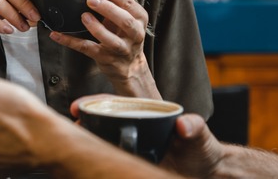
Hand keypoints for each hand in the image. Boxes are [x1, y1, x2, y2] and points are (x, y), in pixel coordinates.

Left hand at [51, 0, 158, 97]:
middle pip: (125, 22)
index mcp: (139, 20)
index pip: (131, 6)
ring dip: (96, 28)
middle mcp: (134, 35)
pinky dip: (70, 41)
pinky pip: (87, 49)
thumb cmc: (125, 35)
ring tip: (84, 16)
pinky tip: (57, 35)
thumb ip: (117, 4)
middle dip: (108, 9)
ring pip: (110, 40)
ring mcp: (121, 49)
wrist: (130, 66)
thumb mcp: (128, 18)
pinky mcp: (105, 58)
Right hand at [71, 97, 223, 177]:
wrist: (206, 172)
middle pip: (103, 123)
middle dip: (85, 124)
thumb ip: (195, 128)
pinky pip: (111, 160)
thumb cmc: (202, 150)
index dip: (96, 104)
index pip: (117, 105)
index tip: (80, 106)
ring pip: (104, 142)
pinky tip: (88, 166)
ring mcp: (133, 147)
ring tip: (72, 148)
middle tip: (71, 128)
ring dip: (88, 142)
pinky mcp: (131, 163)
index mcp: (148, 116)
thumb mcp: (200, 136)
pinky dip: (99, 161)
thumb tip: (184, 125)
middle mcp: (137, 129)